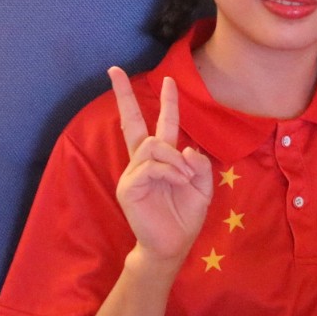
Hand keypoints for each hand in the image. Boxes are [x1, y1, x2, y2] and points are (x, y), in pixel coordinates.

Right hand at [112, 67, 212, 263]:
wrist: (173, 244)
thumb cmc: (185, 216)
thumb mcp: (203, 187)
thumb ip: (199, 165)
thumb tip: (185, 147)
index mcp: (162, 159)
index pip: (159, 124)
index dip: (165, 101)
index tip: (167, 79)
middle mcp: (144, 161)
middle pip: (131, 122)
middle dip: (124, 95)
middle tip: (114, 70)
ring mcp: (133, 173)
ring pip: (152, 145)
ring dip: (173, 158)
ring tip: (183, 177)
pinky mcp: (128, 186)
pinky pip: (150, 166)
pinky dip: (169, 171)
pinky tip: (178, 182)